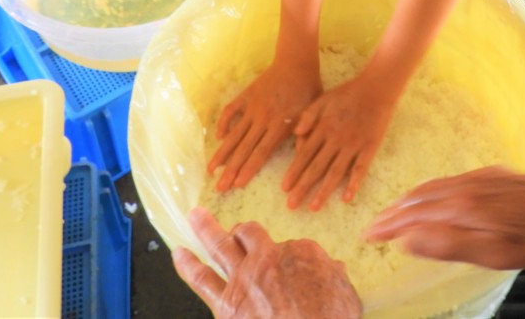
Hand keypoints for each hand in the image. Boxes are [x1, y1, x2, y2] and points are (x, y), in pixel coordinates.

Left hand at [172, 207, 361, 317]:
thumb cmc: (333, 318)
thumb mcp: (346, 295)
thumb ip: (335, 278)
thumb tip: (335, 269)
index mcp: (301, 253)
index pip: (292, 248)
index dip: (291, 259)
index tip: (296, 272)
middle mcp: (268, 258)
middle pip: (251, 234)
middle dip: (243, 231)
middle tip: (237, 229)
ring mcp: (244, 278)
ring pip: (220, 246)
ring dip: (206, 228)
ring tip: (195, 216)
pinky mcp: (226, 303)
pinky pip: (202, 279)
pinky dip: (188, 265)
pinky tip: (178, 253)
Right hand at [209, 57, 322, 191]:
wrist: (296, 62)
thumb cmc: (308, 89)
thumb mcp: (313, 115)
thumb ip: (306, 138)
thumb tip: (302, 162)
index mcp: (280, 124)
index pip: (261, 152)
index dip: (248, 169)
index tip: (237, 184)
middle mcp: (262, 118)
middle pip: (244, 148)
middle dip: (230, 170)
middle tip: (219, 187)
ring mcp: (252, 107)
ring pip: (234, 134)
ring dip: (222, 153)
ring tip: (210, 169)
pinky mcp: (246, 96)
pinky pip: (230, 111)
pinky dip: (223, 123)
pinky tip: (218, 137)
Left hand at [281, 75, 398, 210]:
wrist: (376, 89)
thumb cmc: (347, 94)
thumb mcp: (323, 99)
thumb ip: (307, 116)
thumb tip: (295, 134)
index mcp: (323, 128)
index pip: (304, 154)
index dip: (294, 172)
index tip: (284, 188)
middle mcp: (336, 139)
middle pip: (317, 167)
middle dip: (303, 187)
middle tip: (291, 205)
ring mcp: (353, 145)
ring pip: (335, 172)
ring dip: (324, 191)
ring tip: (314, 208)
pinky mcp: (369, 148)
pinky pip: (360, 169)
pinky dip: (353, 184)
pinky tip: (346, 199)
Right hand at [365, 166, 524, 268]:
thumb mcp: (494, 252)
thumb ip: (449, 244)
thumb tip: (407, 240)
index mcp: (462, 206)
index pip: (413, 215)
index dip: (388, 226)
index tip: (367, 235)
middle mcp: (467, 186)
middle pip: (420, 197)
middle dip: (393, 212)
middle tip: (374, 226)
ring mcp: (482, 178)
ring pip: (436, 187)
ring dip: (411, 200)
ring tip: (396, 212)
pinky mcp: (496, 177)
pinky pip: (452, 181)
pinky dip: (432, 191)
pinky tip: (437, 198)